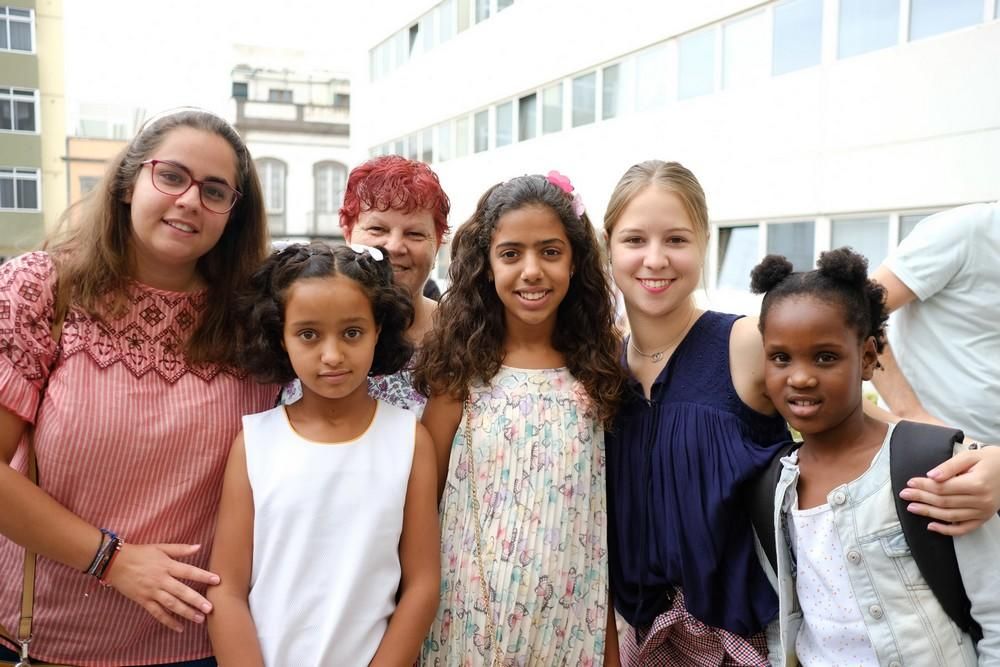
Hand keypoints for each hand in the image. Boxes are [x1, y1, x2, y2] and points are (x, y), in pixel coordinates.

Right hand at [103, 543, 220, 631]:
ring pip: (171, 604)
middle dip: (196, 600)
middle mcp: (160, 580)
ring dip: (186, 612)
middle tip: (210, 608)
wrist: (115, 563)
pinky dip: (168, 621)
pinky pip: (157, 613)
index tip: (217, 580)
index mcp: (167, 565)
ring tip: (199, 619)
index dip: (203, 576)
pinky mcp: (143, 601)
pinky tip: (179, 627)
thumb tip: (199, 546)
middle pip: (181, 591)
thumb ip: (180, 549)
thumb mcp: (161, 547)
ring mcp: (151, 592)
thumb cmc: (140, 553)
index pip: (189, 571)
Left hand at [900, 448, 999, 535]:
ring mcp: (983, 512)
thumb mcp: (970, 456)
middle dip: (922, 498)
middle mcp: (981, 500)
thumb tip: (931, 476)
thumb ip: (950, 466)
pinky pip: (964, 528)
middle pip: (944, 502)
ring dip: (929, 513)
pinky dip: (947, 530)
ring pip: (950, 516)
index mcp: (977, 483)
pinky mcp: (984, 518)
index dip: (924, 486)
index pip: (943, 488)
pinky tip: (931, 526)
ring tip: (912, 508)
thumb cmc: (989, 460)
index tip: (909, 482)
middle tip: (904, 495)